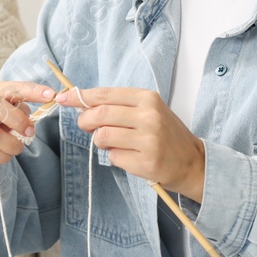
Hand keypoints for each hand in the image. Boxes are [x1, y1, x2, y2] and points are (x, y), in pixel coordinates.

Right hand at [0, 81, 56, 165]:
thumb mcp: (10, 109)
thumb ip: (22, 109)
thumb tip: (38, 113)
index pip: (12, 88)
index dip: (32, 91)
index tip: (51, 95)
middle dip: (18, 121)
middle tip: (30, 132)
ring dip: (12, 144)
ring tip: (17, 146)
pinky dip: (4, 156)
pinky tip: (5, 153)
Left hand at [54, 86, 205, 201]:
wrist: (193, 162)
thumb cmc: (166, 135)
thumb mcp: (149, 111)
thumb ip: (119, 106)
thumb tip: (82, 102)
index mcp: (148, 98)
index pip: (105, 94)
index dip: (80, 96)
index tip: (63, 98)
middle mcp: (149, 116)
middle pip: (99, 114)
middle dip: (85, 121)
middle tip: (87, 127)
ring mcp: (149, 140)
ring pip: (102, 136)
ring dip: (100, 141)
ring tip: (113, 143)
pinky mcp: (146, 162)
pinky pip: (113, 157)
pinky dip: (114, 157)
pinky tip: (129, 156)